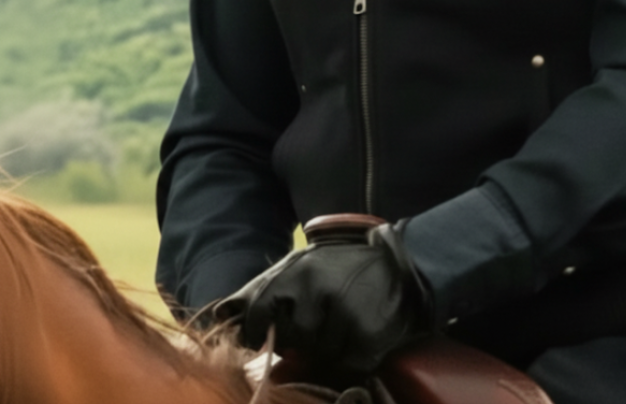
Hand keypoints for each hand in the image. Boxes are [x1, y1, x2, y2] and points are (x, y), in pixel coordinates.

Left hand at [213, 221, 432, 372]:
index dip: (261, 330)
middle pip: (290, 340)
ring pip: (317, 356)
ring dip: (327, 348)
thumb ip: (261, 288)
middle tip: (320, 324)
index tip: (270, 334)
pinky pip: (343, 365)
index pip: (258, 315)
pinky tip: (357, 336)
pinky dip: (348, 357)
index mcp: (297, 273)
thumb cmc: (343, 267)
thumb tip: (220, 313)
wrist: (402, 265)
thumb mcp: (301, 265)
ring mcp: (342, 316)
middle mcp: (317, 292)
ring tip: (343, 325)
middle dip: (300, 339)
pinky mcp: (365, 339)